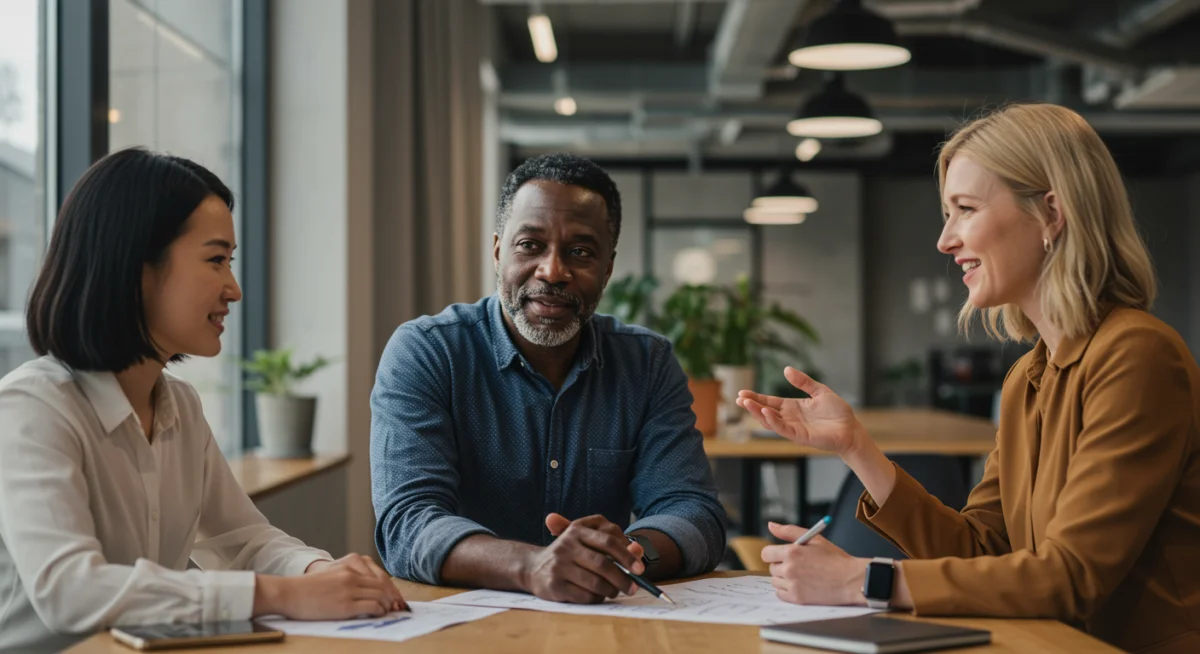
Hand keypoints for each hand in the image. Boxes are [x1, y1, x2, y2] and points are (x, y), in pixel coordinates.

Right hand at [255, 553, 407, 619]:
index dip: (391, 587)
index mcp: (350, 564)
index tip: (396, 596)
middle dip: (393, 597)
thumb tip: (370, 588)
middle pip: (383, 585)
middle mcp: (352, 574)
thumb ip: (351, 575)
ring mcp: (349, 589)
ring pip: (380, 596)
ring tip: (389, 611)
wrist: (290, 593)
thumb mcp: (333, 572)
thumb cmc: (309, 586)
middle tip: (399, 606)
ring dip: (388, 605)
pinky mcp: (345, 605)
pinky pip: (371, 607)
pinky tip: (379, 614)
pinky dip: (379, 611)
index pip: (379, 575)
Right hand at [519, 513, 644, 603]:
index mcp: (576, 530)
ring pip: (595, 583)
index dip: (627, 556)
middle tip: (633, 587)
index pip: (608, 541)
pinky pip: (585, 596)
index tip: (640, 569)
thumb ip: (613, 543)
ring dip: (611, 590)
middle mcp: (566, 545)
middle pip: (603, 564)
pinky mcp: (554, 585)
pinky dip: (597, 599)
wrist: (533, 567)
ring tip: (615, 591)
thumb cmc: (570, 554)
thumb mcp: (587, 541)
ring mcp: (559, 565)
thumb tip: (638, 550)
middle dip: (623, 579)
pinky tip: (597, 596)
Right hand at [736, 367, 863, 456]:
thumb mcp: (819, 391)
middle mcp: (790, 418)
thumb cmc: (837, 412)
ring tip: (746, 403)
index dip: (756, 398)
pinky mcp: (799, 436)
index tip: (742, 393)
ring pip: (770, 421)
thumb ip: (803, 381)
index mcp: (792, 407)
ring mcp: (793, 427)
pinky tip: (766, 411)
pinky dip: (773, 421)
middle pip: (765, 411)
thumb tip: (786, 369)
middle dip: (751, 405)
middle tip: (738, 398)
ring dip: (757, 413)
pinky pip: (783, 429)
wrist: (851, 428)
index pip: (769, 401)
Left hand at [761, 522, 864, 605]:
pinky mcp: (797, 598)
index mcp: (792, 552)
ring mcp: (793, 584)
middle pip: (772, 568)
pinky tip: (802, 586)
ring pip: (775, 581)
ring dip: (784, 579)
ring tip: (803, 576)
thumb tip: (771, 525)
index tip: (781, 556)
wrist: (851, 580)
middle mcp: (789, 568)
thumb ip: (789, 531)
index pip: (766, 554)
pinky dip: (788, 591)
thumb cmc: (835, 559)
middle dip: (782, 566)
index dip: (773, 554)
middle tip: (799, 566)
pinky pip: (780, 594)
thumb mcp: (814, 539)